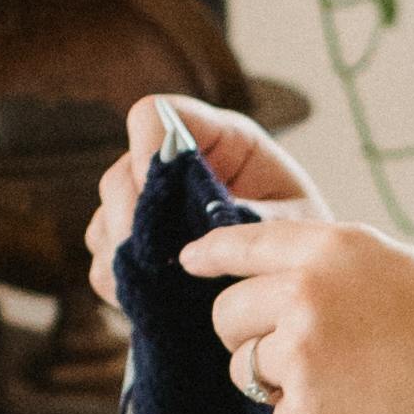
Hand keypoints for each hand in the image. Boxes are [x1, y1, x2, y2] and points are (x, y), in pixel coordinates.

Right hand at [88, 91, 325, 299]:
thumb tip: (199, 234)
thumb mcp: (294, 226)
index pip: (155, 117)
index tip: (159, 187)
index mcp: (218, 141)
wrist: (304, 286)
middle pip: (119, 177)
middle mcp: (175, 170)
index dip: (146, 147)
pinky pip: (103, 264)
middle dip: (132, 217)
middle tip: (160, 254)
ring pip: (105, 223)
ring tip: (166, 283)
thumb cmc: (309, 245)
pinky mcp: (141, 251)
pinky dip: (124, 282)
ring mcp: (152, 212)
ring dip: (128, 255)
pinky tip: (156, 297)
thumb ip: (249, 221)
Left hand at [177, 210, 413, 413]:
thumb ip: (340, 268)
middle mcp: (307, 292)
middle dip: (249, 338)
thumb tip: (288, 278)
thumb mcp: (404, 270)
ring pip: (246, 370)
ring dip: (282, 384)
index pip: (245, 242)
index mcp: (335, 248)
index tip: (190, 261)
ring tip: (347, 387)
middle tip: (299, 355)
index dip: (211, 254)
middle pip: (228, 315)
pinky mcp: (304, 410)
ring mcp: (301, 352)